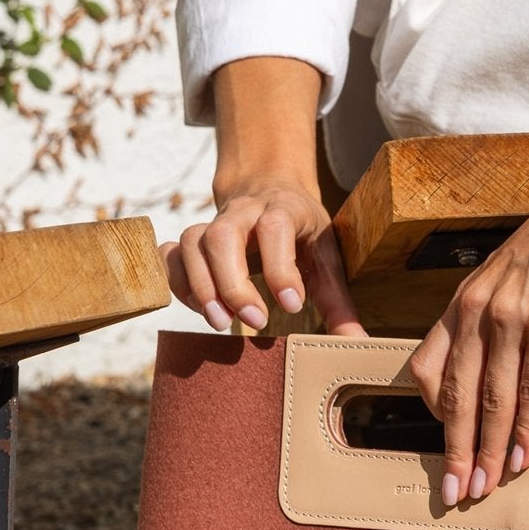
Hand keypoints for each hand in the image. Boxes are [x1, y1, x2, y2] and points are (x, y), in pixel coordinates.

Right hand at [161, 178, 365, 335]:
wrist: (270, 188)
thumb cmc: (302, 229)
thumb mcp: (327, 255)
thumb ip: (338, 300)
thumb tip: (357, 342)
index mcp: (284, 209)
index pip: (276, 228)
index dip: (280, 268)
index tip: (291, 306)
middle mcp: (243, 211)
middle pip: (223, 236)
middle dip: (233, 283)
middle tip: (254, 321)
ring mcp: (213, 221)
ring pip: (192, 243)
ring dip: (201, 286)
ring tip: (221, 323)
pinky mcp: (193, 237)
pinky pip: (171, 254)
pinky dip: (179, 282)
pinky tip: (200, 308)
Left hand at [406, 149, 528, 506]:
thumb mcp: (518, 274)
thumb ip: (504, 313)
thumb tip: (511, 361)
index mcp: (465, 297)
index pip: (427, 366)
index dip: (433, 414)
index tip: (446, 446)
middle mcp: (478, 309)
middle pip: (454, 395)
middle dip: (454, 451)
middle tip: (453, 493)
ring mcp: (512, 316)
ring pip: (492, 401)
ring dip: (488, 452)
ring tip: (484, 488)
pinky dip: (528, 429)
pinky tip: (526, 456)